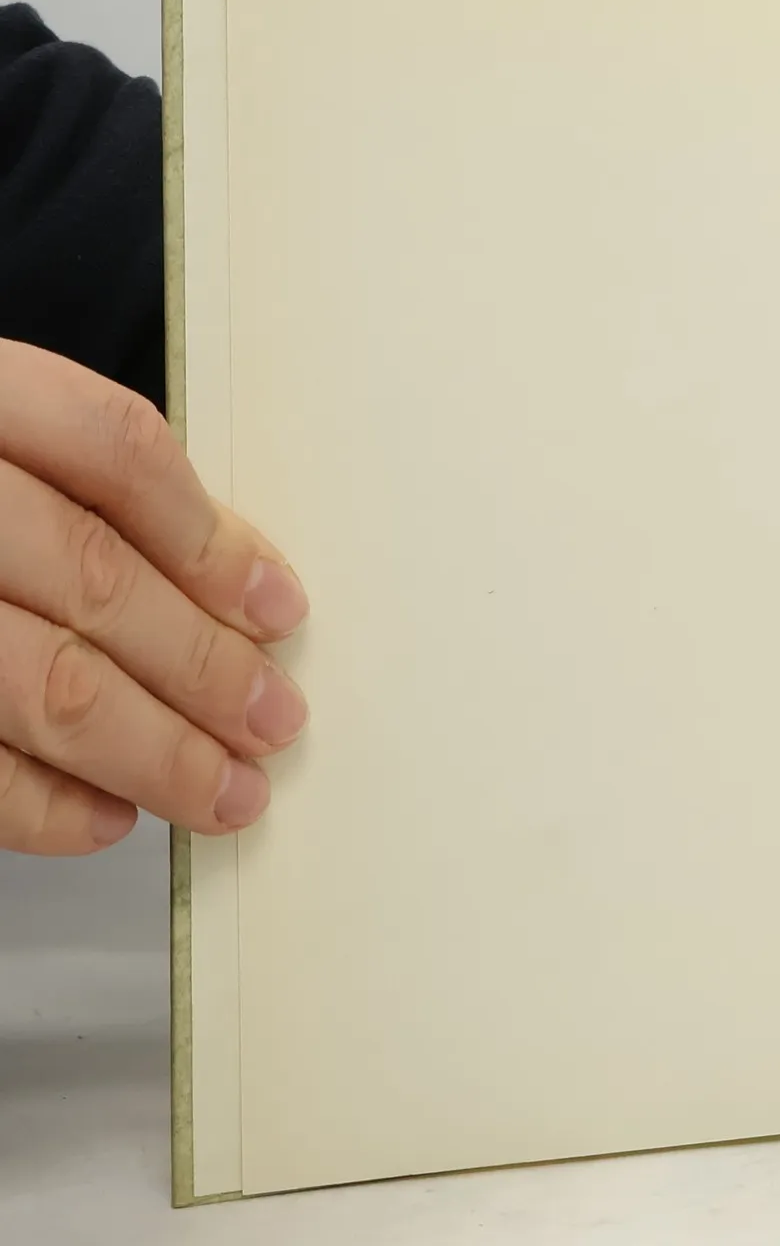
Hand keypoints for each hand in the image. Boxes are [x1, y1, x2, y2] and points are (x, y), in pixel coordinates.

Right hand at [0, 340, 307, 853]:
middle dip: (204, 664)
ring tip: (225, 789)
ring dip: (152, 751)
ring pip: (44, 682)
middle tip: (274, 720)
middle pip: (95, 578)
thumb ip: (93, 490)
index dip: (209, 538)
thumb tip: (236, 584)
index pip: (116, 452)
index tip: (279, 608)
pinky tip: (110, 815)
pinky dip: (43, 804)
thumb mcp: (2, 437)